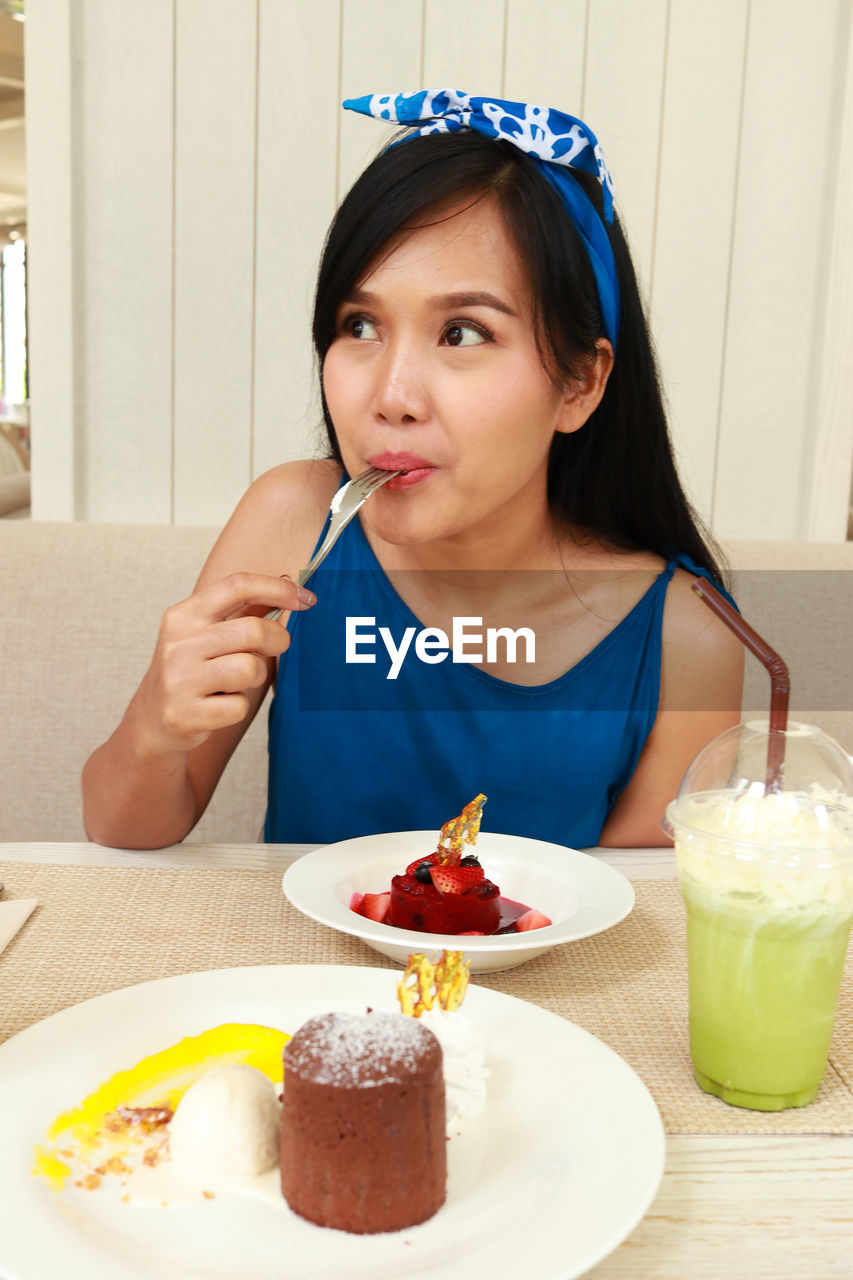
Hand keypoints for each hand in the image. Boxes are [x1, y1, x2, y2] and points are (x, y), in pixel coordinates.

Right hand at [132, 572, 314, 756]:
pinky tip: (220, 706)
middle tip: (274, 649)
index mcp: (185, 615)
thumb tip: (285, 579)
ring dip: (255, 677)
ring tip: (237, 682)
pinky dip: (238, 707)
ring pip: (249, 669)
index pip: (238, 586)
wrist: (153, 719)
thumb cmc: (191, 670)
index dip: (278, 589)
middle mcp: (179, 643)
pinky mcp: (184, 713)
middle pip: (254, 631)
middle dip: (278, 640)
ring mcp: (179, 678)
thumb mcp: (208, 633)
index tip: (306, 599)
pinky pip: (238, 706)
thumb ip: (245, 609)